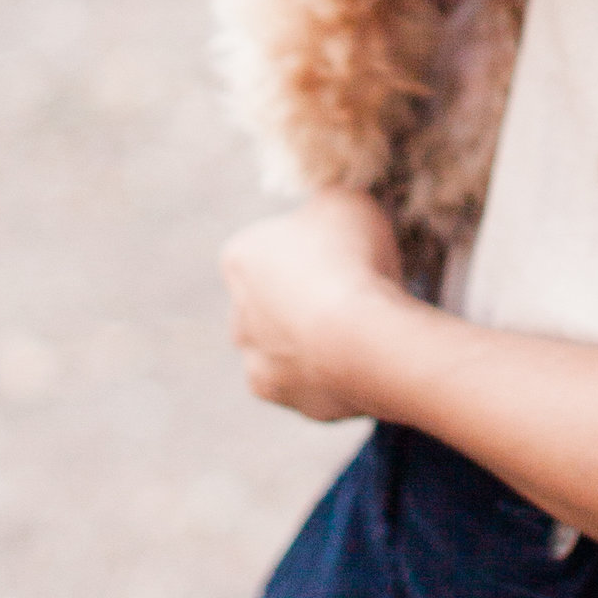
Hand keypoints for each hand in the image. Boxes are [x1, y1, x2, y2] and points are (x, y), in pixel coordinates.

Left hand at [222, 192, 408, 420]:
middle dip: (304, 296)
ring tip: (360, 330)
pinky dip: (327, 372)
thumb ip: (329, 203)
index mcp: (240, 256)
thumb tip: (330, 209)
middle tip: (353, 292)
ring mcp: (255, 359)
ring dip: (312, 338)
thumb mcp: (347, 201)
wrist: (361, 338)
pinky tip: (358, 360)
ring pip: (284, 344)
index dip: (311, 248)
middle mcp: (235, 311)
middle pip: (272, 298)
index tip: (343, 253)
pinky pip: (304, 380)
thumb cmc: (350, 259)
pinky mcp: (279, 396)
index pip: (270, 246)